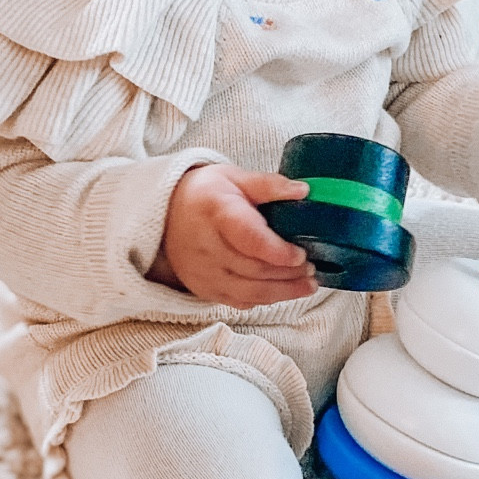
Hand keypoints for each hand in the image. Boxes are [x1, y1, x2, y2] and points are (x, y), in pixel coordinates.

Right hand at [149, 165, 316, 307]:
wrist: (166, 214)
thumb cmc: (204, 194)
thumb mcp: (234, 178)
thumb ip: (269, 185)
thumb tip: (303, 191)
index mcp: (216, 212)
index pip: (248, 238)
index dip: (278, 251)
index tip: (301, 254)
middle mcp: (205, 246)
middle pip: (253, 269)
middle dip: (288, 273)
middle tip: (313, 269)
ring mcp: (202, 271)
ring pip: (248, 291)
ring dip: (283, 292)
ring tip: (308, 285)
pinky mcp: (203, 288)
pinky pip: (238, 301)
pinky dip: (265, 299)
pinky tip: (283, 291)